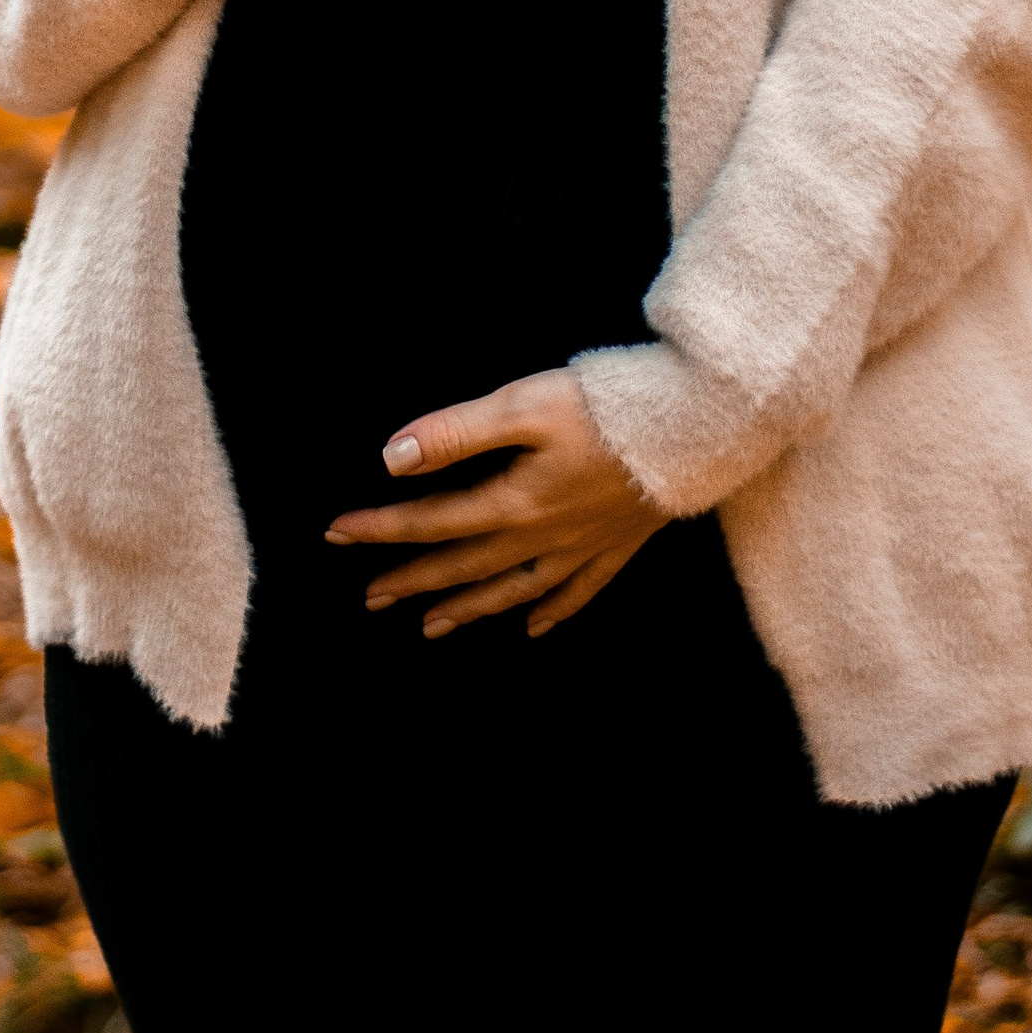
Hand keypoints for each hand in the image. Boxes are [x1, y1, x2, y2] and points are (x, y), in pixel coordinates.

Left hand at [325, 368, 661, 636]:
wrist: (695, 427)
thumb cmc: (606, 408)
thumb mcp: (523, 405)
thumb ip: (456, 433)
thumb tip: (392, 459)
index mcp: (514, 501)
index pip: (432, 522)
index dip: (381, 529)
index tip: (336, 534)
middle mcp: (542, 535)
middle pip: (465, 564)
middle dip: (413, 580)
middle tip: (370, 600)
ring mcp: (582, 546)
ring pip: (512, 588)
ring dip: (469, 607)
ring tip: (432, 626)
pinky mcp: (618, 544)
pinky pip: (577, 591)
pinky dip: (551, 610)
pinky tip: (534, 626)